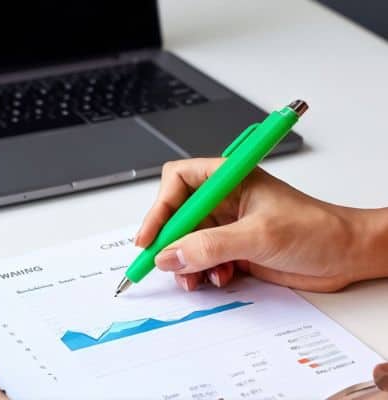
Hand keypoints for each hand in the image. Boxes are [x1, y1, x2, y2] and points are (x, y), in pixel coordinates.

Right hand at [136, 158, 387, 291]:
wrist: (348, 256)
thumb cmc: (317, 229)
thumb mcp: (258, 236)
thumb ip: (210, 246)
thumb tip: (171, 255)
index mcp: (229, 179)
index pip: (178, 182)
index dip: (159, 208)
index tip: (151, 237)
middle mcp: (224, 200)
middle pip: (177, 215)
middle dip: (169, 241)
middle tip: (161, 263)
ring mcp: (228, 226)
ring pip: (187, 241)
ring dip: (186, 262)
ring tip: (194, 277)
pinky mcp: (234, 249)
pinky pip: (203, 260)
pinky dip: (203, 272)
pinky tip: (219, 278)